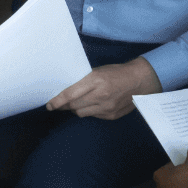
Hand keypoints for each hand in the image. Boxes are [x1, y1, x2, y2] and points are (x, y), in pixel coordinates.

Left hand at [46, 58, 161, 119]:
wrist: (138, 81)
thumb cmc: (116, 73)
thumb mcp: (98, 71)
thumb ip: (83, 81)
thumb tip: (67, 90)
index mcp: (96, 80)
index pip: (70, 94)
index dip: (57, 101)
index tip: (49, 105)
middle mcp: (101, 95)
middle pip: (74, 106)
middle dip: (63, 106)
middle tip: (57, 104)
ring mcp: (107, 108)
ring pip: (81, 113)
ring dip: (75, 109)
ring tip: (74, 104)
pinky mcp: (111, 115)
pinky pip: (93, 116)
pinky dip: (88, 111)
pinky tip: (90, 105)